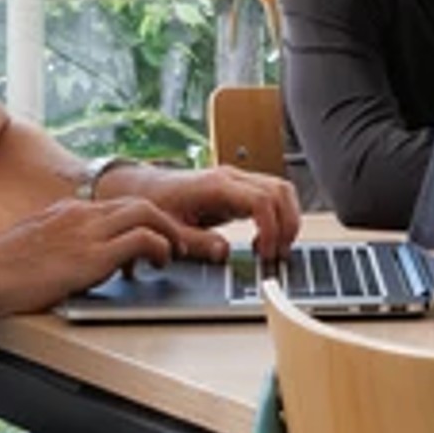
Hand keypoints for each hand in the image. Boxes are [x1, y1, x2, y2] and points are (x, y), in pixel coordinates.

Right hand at [0, 194, 191, 310]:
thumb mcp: (34, 248)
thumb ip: (60, 247)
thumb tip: (75, 264)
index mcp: (66, 212)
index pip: (115, 205)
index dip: (139, 220)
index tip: (151, 233)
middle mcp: (80, 214)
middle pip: (138, 203)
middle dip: (163, 221)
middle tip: (174, 242)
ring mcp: (87, 232)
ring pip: (146, 213)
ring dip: (168, 232)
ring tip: (174, 253)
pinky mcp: (92, 255)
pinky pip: (141, 239)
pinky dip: (159, 248)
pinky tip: (159, 263)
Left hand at [128, 163, 302, 260]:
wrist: (145, 188)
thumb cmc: (155, 204)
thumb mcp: (170, 229)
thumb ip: (197, 242)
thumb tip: (223, 252)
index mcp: (216, 185)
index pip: (261, 199)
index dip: (271, 227)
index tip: (266, 252)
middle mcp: (232, 178)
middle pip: (280, 191)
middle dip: (287, 225)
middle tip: (276, 254)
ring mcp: (238, 181)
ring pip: (281, 190)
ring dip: (287, 220)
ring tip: (275, 249)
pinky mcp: (240, 189)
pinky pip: (273, 197)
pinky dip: (279, 217)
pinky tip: (264, 240)